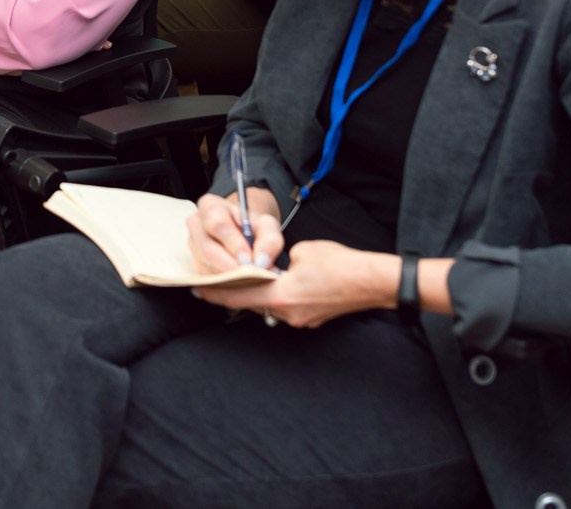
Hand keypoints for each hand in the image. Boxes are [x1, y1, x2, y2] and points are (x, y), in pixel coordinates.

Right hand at [187, 189, 282, 274]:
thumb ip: (270, 240)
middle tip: (253, 276)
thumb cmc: (252, 226)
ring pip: (206, 267)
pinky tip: (241, 283)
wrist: (243, 232)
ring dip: (230, 278)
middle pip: (208, 249)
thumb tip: (262, 261)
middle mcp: (196, 225)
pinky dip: (225, 284)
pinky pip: (207, 279)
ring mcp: (192, 246)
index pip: (218, 224)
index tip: (250, 259)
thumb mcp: (267, 226)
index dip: (234, 244)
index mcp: (210, 206)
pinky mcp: (194, 264)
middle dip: (232, 266)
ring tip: (251, 279)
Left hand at [196, 240, 397, 328]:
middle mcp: (288, 313)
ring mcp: (301, 319)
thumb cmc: (340, 263)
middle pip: (251, 303)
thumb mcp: (302, 250)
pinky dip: (278, 296)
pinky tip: (278, 284)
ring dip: (258, 293)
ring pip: (269, 305)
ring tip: (244, 279)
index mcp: (281, 296)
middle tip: (213, 284)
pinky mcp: (312, 318)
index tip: (197, 289)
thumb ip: (279, 259)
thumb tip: (274, 266)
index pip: (238, 296)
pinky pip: (287, 307)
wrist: (373, 282)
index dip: (215, 293)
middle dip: (234, 292)